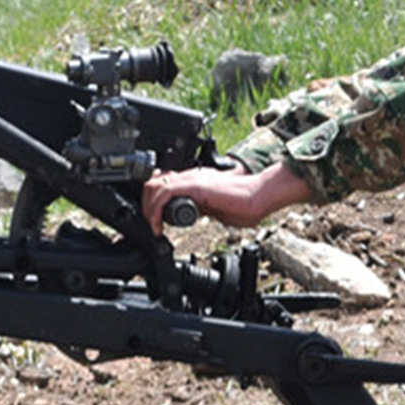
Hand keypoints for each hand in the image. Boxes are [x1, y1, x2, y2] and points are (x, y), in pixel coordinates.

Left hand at [141, 163, 310, 232]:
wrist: (258, 197)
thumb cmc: (244, 205)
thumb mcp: (213, 208)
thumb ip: (200, 209)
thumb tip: (191, 219)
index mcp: (193, 181)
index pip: (162, 184)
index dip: (152, 201)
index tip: (153, 221)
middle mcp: (189, 176)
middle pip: (153, 184)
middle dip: (145, 206)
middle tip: (151, 225)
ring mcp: (191, 178)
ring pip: (155, 187)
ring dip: (148, 209)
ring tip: (153, 227)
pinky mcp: (195, 185)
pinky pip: (165, 194)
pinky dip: (155, 211)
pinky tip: (159, 227)